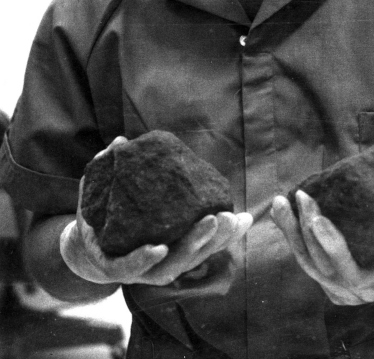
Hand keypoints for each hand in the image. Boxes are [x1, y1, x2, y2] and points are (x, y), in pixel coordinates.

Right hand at [60, 138, 252, 286]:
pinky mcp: (182, 257)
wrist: (97, 251)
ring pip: (194, 260)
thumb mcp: (92, 198)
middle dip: (195, 244)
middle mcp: (143, 269)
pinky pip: (206, 250)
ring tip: (236, 219)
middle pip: (172, 265)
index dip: (142, 259)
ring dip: (217, 241)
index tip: (159, 248)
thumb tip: (120, 142)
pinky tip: (244, 220)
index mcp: (114, 260)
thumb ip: (103, 171)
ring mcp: (165, 266)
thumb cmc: (94, 220)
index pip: (128, 266)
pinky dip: (225, 237)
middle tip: (213, 221)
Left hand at [271, 161, 373, 305]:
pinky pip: (308, 261)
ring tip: (282, 202)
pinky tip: (282, 213)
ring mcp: (345, 289)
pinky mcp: (332, 280)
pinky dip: (293, 237)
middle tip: (304, 198)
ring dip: (293, 233)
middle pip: (325, 266)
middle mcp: (363, 290)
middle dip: (309, 232)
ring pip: (311, 265)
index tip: (319, 219)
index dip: (333, 248)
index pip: (353, 272)